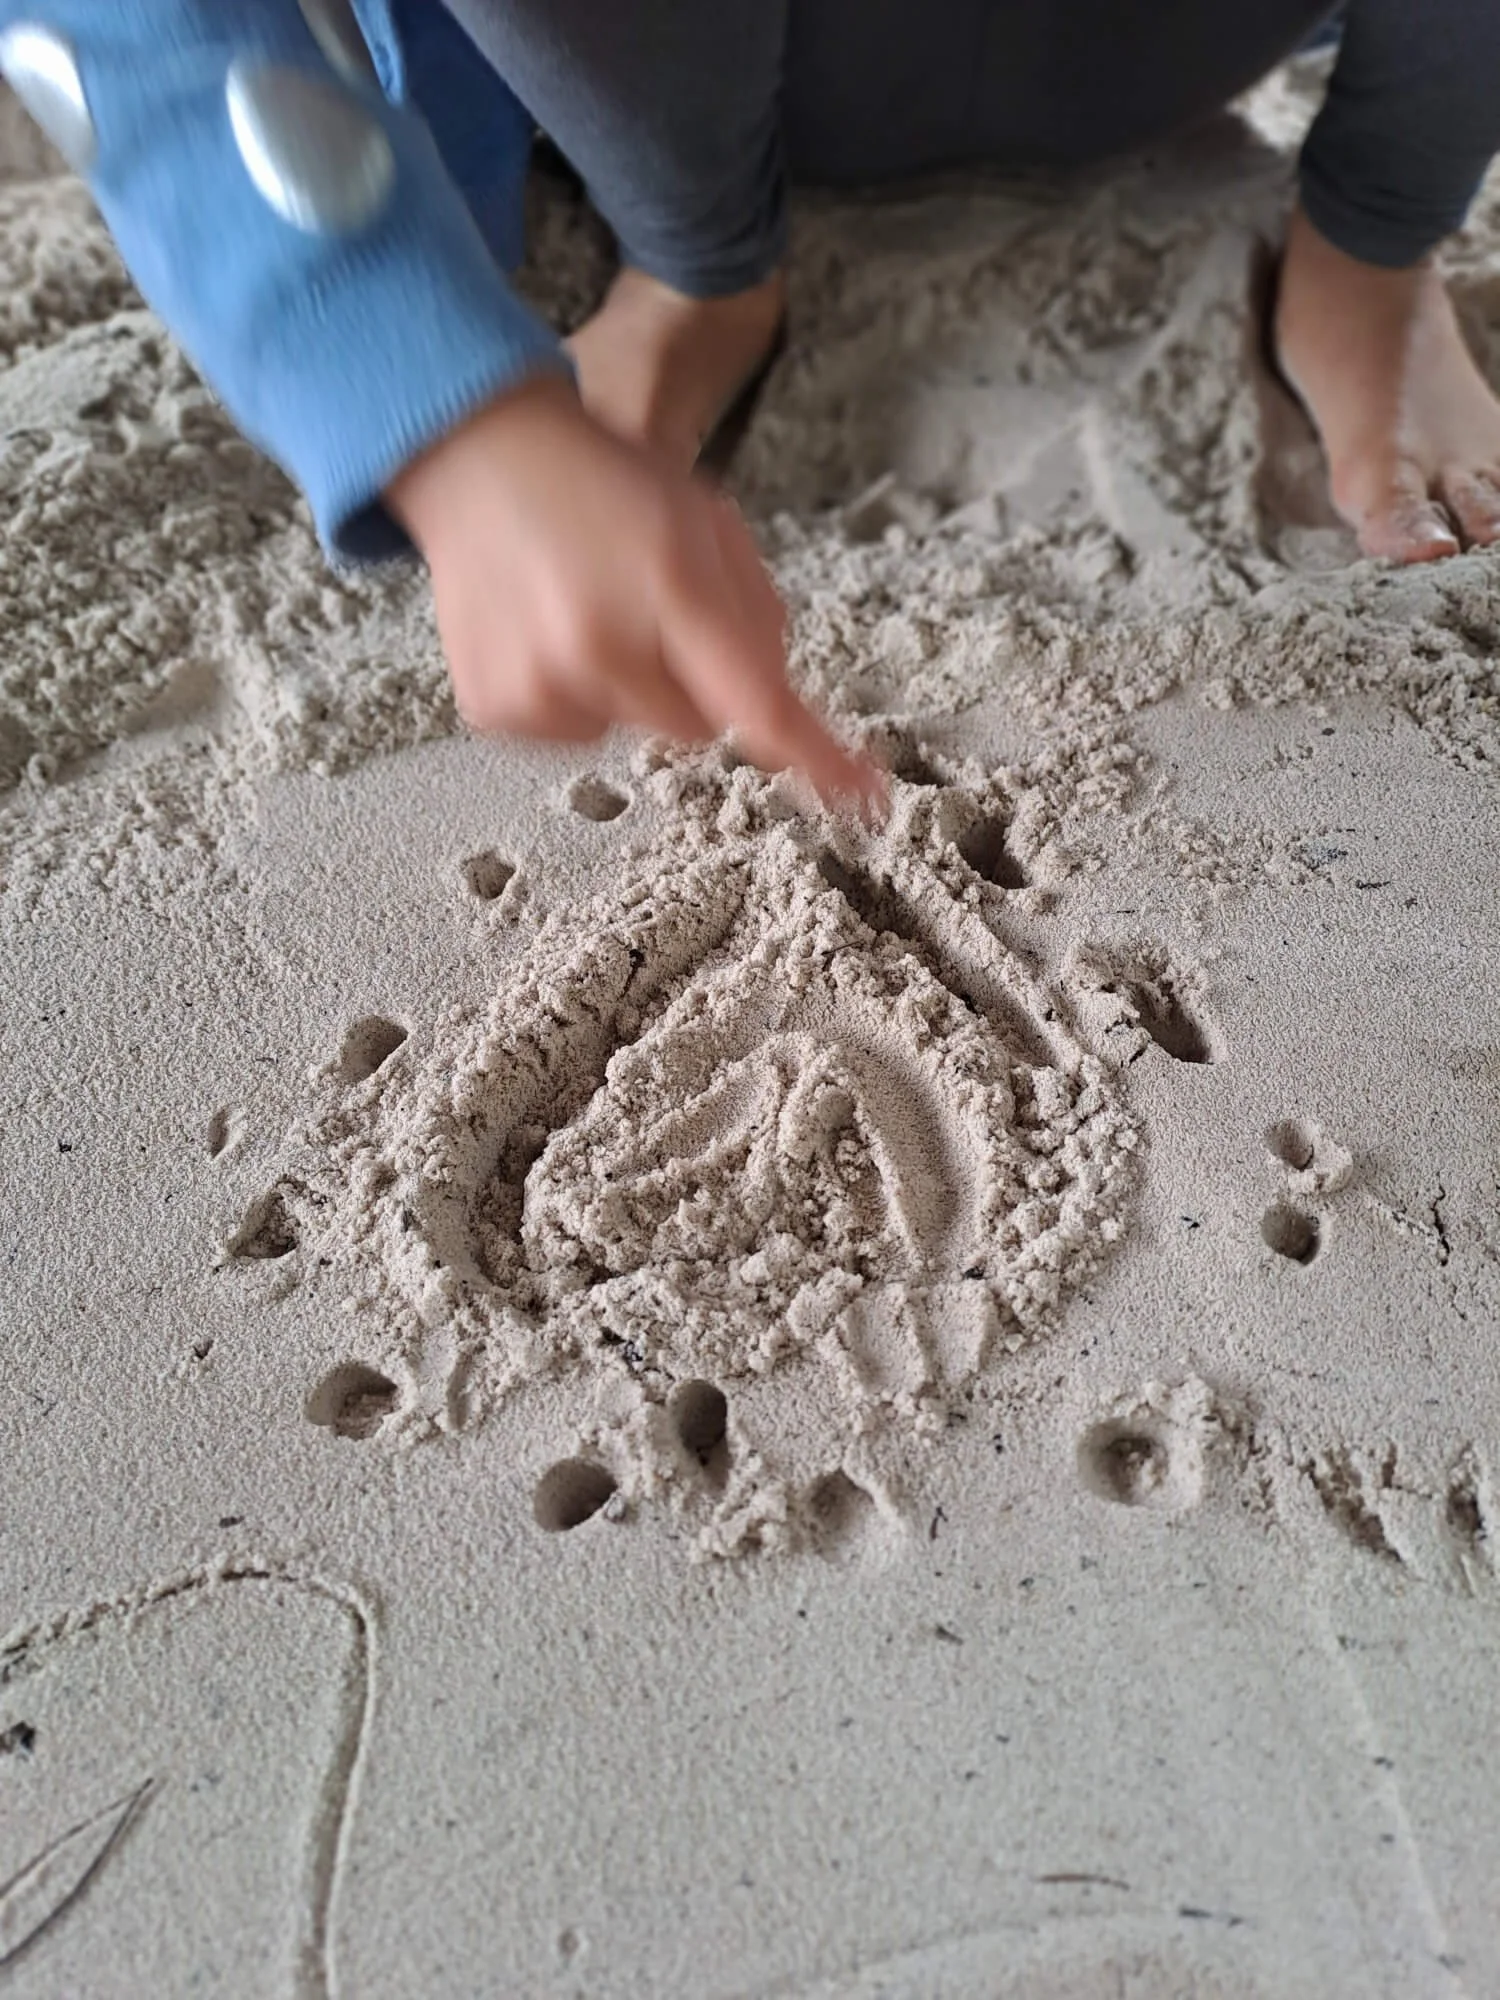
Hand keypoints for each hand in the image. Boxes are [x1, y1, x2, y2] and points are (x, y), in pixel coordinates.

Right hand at [384, 374, 882, 807]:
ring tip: (590, 610)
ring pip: (635, 733)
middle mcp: (601, 646)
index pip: (759, 702)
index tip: (861, 794)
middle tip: (652, 614)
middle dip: (693, 684)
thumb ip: (754, 612)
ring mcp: (542, 683)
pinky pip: (574, 733)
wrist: (480, 460)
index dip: (814, 756)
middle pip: (699, 728)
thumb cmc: (603, 485)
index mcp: (670, 587)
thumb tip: (780, 705)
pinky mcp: (500, 707)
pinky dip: (574, 695)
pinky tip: (549, 631)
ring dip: (630, 688)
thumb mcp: (704, 521)